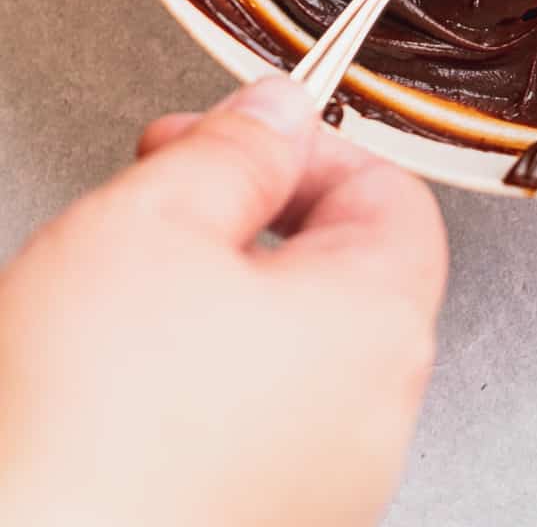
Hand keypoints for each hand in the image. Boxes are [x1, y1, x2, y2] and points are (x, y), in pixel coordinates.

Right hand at [0, 79, 446, 526]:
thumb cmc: (81, 420)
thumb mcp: (153, 219)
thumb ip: (237, 148)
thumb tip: (281, 110)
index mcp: (378, 330)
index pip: (393, 198)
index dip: (305, 149)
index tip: (225, 138)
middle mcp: (374, 426)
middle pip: (346, 276)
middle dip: (254, 222)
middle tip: (160, 204)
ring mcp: (324, 498)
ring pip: (297, 358)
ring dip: (224, 306)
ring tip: (124, 303)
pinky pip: (260, 434)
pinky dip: (206, 390)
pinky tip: (124, 388)